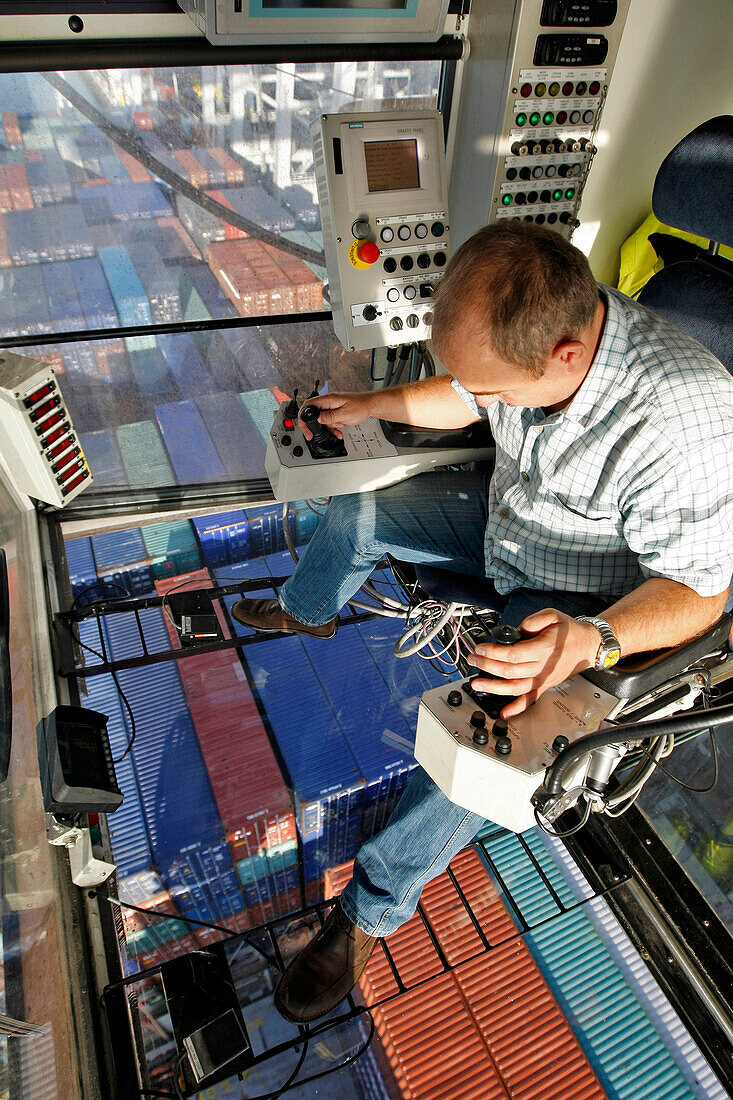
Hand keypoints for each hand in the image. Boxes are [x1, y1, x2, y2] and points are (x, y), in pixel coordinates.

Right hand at [299, 392, 374, 439]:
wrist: (370, 405)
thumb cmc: (361, 406)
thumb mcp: (344, 414)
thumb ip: (329, 417)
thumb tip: (317, 418)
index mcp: (328, 399)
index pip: (308, 405)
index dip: (303, 417)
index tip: (305, 428)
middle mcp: (328, 402)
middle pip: (313, 414)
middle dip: (313, 425)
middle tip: (311, 434)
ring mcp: (331, 407)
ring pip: (322, 420)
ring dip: (329, 427)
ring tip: (338, 428)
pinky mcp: (335, 412)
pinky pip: (329, 421)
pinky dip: (333, 427)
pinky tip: (339, 430)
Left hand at [469, 609, 600, 717]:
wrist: (589, 646)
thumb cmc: (571, 632)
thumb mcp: (552, 615)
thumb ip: (532, 621)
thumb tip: (517, 630)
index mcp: (543, 649)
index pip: (512, 654)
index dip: (493, 652)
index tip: (480, 648)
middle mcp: (542, 667)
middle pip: (509, 670)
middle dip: (486, 665)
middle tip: (473, 659)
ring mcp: (543, 679)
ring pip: (515, 688)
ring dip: (493, 687)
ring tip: (477, 684)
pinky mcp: (544, 686)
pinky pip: (529, 700)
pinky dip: (516, 708)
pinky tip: (504, 713)